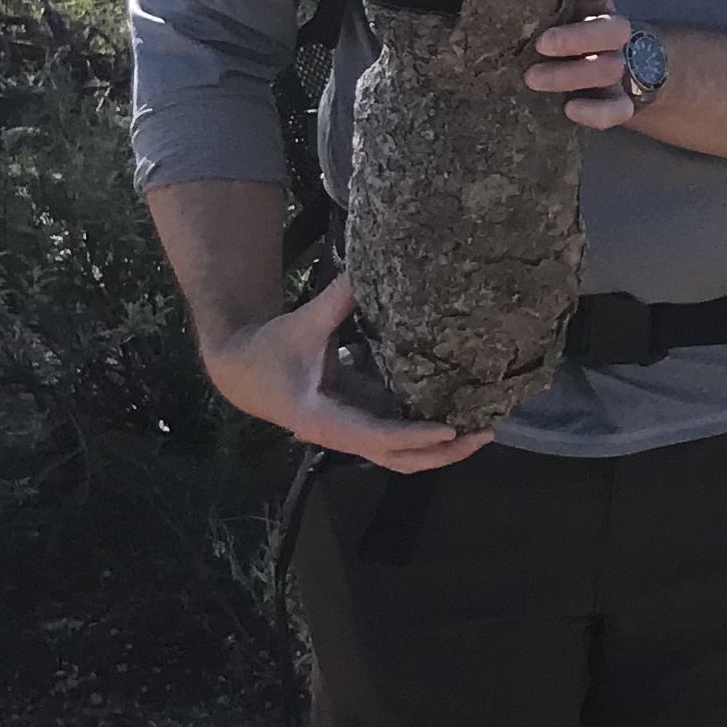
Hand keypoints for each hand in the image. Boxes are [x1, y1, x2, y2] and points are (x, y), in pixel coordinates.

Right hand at [200, 271, 490, 470]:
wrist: (242, 372)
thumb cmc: (270, 350)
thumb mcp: (303, 324)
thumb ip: (337, 299)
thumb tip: (368, 269)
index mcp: (324, 418)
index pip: (377, 437)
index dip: (413, 436)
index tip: (449, 430)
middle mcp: (343, 435)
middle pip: (399, 458)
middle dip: (442, 452)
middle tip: (485, 433)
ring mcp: (355, 431)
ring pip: (402, 454)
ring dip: (441, 448)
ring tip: (483, 429)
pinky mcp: (361, 421)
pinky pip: (400, 437)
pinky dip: (428, 432)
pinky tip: (460, 415)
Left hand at [525, 0, 648, 130]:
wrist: (554, 82)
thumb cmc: (529, 35)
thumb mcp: (526, 13)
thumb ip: (517, 3)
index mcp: (591, 1)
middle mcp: (607, 30)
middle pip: (615, 29)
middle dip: (578, 37)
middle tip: (541, 45)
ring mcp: (616, 66)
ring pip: (611, 67)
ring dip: (572, 74)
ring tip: (532, 79)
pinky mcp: (616, 101)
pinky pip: (620, 108)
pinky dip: (597, 111)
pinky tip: (569, 110)